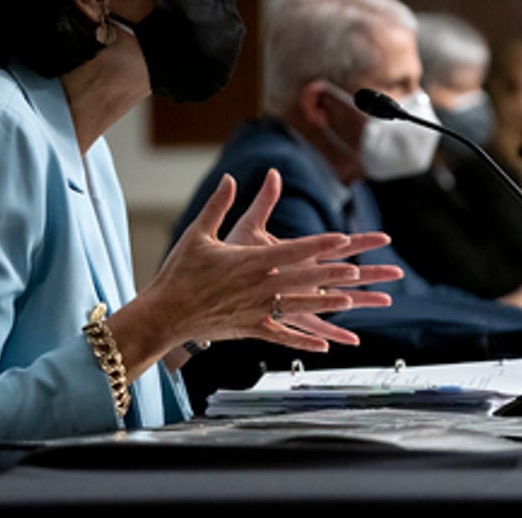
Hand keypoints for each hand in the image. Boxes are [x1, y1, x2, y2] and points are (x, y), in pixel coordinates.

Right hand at [144, 169, 398, 354]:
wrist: (164, 312)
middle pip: (302, 278)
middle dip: (331, 274)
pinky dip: (303, 341)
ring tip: (349, 302)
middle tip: (357, 271)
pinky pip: (282, 336)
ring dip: (325, 305)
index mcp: (250, 261)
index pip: (293, 250)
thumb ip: (219, 205)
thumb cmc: (180, 271)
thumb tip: (229, 178)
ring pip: (298, 307)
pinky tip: (324, 344)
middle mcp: (258, 286)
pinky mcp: (250, 329)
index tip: (342, 239)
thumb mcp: (198, 233)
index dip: (320, 244)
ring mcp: (256, 311)